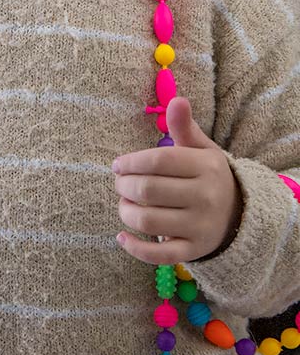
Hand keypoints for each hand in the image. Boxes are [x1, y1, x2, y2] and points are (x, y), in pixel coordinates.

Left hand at [112, 96, 243, 264]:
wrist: (238, 213)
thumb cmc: (206, 175)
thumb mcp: (200, 149)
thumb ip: (184, 127)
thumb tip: (177, 99)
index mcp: (205, 167)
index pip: (158, 161)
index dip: (131, 162)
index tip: (117, 165)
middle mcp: (205, 197)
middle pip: (149, 190)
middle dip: (124, 186)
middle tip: (118, 184)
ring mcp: (200, 227)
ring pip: (149, 222)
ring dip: (126, 212)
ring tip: (124, 203)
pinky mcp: (193, 251)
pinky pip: (159, 255)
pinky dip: (135, 248)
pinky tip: (122, 236)